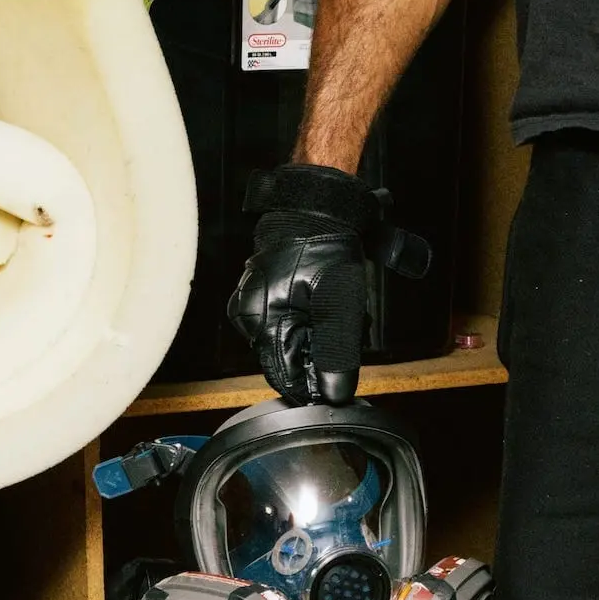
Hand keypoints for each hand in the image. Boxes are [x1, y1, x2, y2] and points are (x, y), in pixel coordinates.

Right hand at [227, 164, 428, 404]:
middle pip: (289, 358)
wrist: (316, 205)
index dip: (314, 384)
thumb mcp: (340, 302)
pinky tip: (331, 303)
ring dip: (319, 337)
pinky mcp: (264, 291)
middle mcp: (250, 315)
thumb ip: (336, 351)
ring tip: (344, 312)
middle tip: (348, 333)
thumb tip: (333, 394)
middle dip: (321, 355)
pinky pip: (289, 320)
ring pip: (292, 340)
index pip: (285, 376)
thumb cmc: (326, 245)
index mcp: (262, 319)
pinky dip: (312, 320)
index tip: (338, 382)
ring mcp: (254, 301)